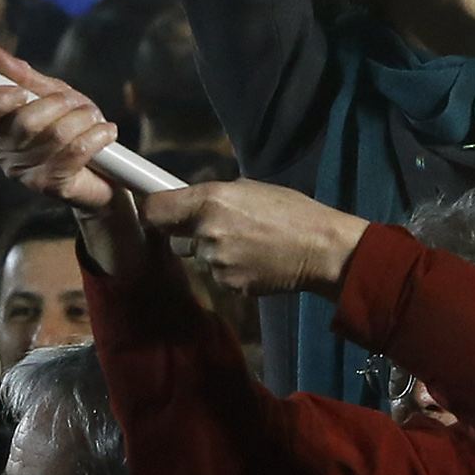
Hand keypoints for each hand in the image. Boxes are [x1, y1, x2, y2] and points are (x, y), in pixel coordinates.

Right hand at [0, 48, 122, 210]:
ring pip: (56, 135)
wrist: (105, 171)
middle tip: (76, 102)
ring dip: (83, 119)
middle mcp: (2, 152)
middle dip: (59, 103)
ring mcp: (24, 174)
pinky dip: (97, 135)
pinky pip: (75, 152)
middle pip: (24, 121)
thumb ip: (23, 77)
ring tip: (93, 118)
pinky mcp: (51, 187)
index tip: (21, 92)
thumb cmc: (72, 127)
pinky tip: (105, 133)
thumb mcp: (51, 95)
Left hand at [140, 180, 370, 298]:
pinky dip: (230, 270)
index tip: (158, 212)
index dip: (153, 211)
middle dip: (190, 233)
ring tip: (248, 244)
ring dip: (213, 253)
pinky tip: (254, 261)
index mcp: (210, 201)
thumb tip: (191, 202)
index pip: (154, 210)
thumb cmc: (292, 212)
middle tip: (222, 227)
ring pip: (198, 258)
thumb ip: (213, 196)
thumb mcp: (249, 189)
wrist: (321, 250)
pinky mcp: (228, 285)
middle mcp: (207, 232)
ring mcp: (216, 263)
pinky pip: (217, 276)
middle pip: (175, 237)